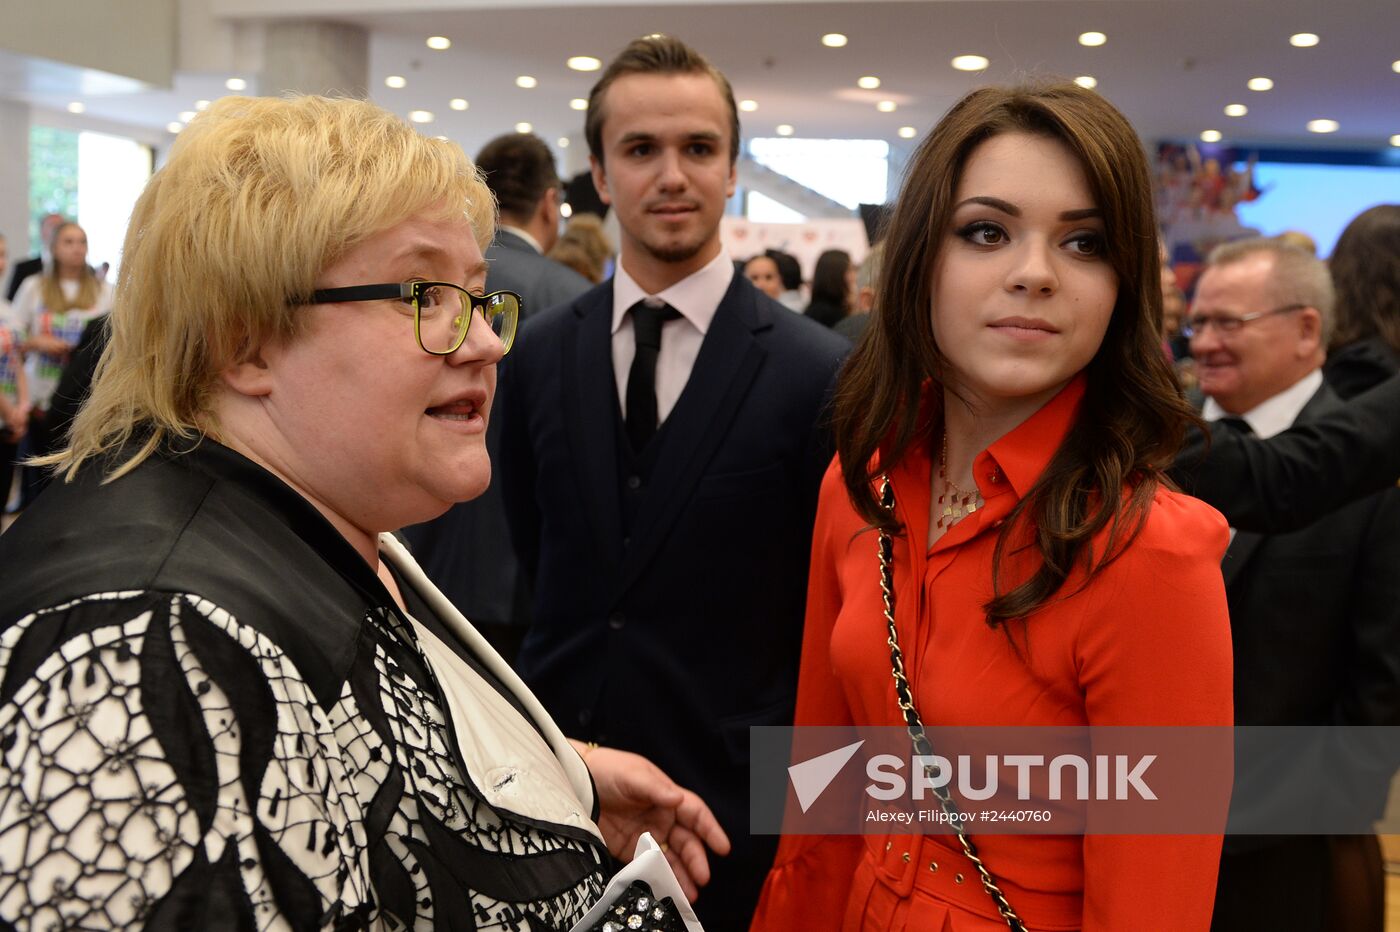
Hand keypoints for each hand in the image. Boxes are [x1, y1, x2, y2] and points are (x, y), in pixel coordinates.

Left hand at [581, 744, 731, 902]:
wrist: (575, 783)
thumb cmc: (608, 771)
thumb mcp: (633, 775)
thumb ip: (656, 789)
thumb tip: (678, 799)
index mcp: (667, 796)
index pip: (695, 813)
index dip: (710, 830)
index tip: (722, 847)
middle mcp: (661, 817)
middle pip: (687, 841)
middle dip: (696, 860)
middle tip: (702, 877)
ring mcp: (646, 834)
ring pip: (671, 857)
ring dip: (682, 874)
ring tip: (689, 894)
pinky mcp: (629, 849)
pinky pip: (649, 865)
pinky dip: (660, 878)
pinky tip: (666, 889)